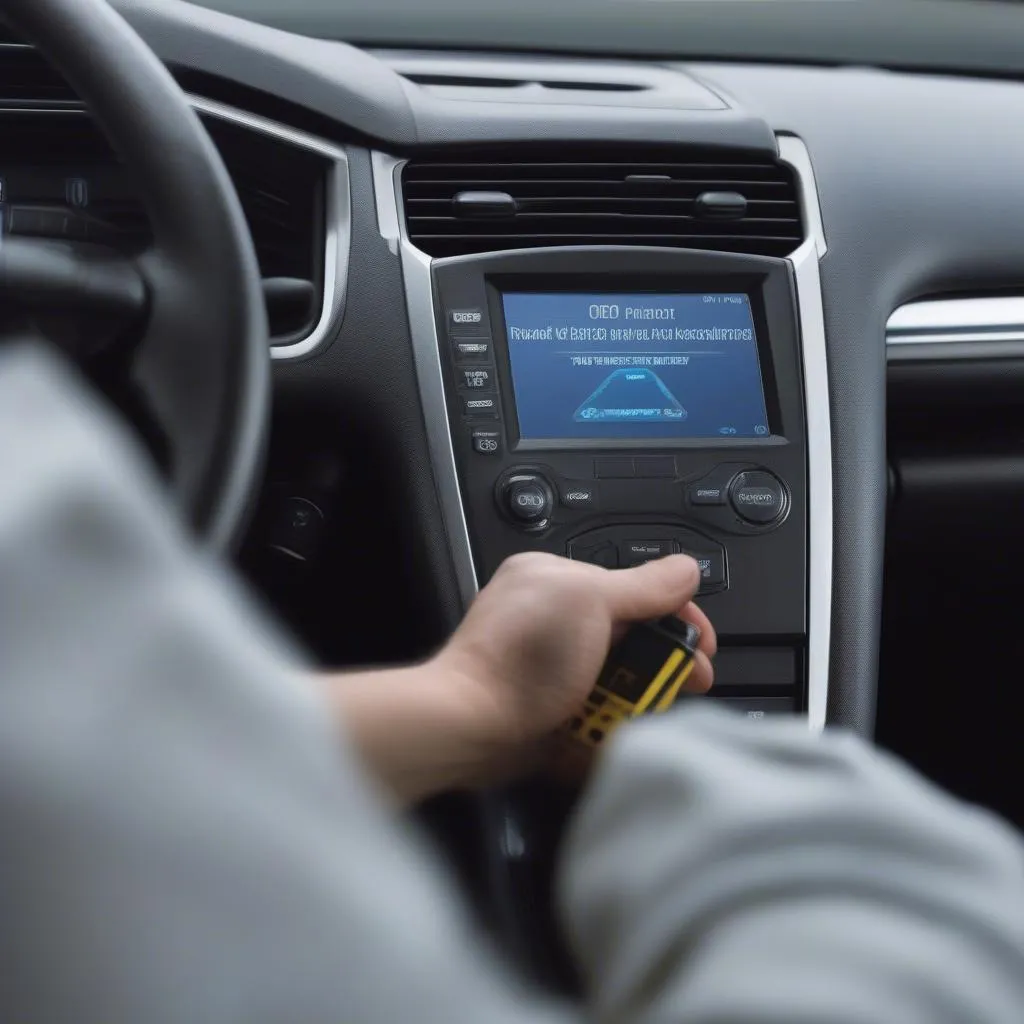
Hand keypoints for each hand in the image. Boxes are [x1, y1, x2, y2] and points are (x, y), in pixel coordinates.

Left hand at [435, 552, 715, 764]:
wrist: (471, 725)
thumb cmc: (522, 656)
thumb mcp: (591, 602)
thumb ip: (644, 586)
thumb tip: (687, 569)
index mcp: (557, 578)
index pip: (635, 588)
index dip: (676, 615)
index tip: (703, 646)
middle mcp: (552, 616)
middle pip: (630, 635)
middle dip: (664, 661)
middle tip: (689, 682)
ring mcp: (549, 664)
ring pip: (617, 676)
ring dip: (640, 695)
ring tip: (651, 710)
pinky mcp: (547, 705)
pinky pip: (595, 709)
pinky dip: (610, 720)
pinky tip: (618, 729)